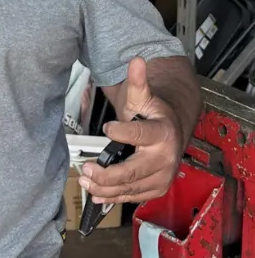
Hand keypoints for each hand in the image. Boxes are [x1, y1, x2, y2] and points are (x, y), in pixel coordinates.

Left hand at [80, 57, 181, 204]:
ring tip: (85, 180)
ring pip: (130, 187)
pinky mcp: (156, 189)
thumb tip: (136, 61)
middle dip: (108, 174)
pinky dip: (113, 197)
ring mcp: (161, 176)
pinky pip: (133, 196)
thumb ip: (137, 83)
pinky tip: (96, 194)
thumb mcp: (144, 98)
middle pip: (133, 171)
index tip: (107, 127)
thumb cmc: (153, 116)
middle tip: (87, 169)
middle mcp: (165, 158)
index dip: (123, 132)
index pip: (141, 134)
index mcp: (163, 133)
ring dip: (105, 188)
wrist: (172, 133)